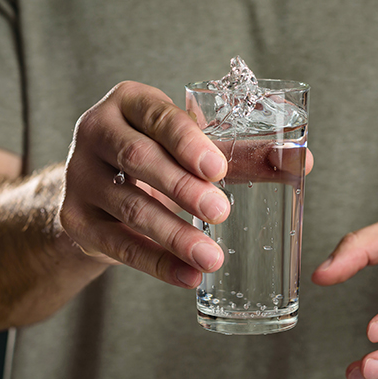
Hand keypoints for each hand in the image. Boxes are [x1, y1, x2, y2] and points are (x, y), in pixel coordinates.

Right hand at [58, 81, 231, 287]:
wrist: (96, 187)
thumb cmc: (155, 154)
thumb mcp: (186, 144)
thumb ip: (239, 151)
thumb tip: (302, 162)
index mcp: (129, 102)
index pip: (159, 117)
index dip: (188, 142)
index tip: (218, 168)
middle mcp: (96, 131)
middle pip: (139, 159)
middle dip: (182, 187)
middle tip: (220, 211)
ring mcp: (80, 177)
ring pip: (130, 207)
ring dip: (174, 234)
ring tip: (212, 257)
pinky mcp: (75, 219)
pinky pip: (119, 245)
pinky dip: (157, 264)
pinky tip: (188, 276)